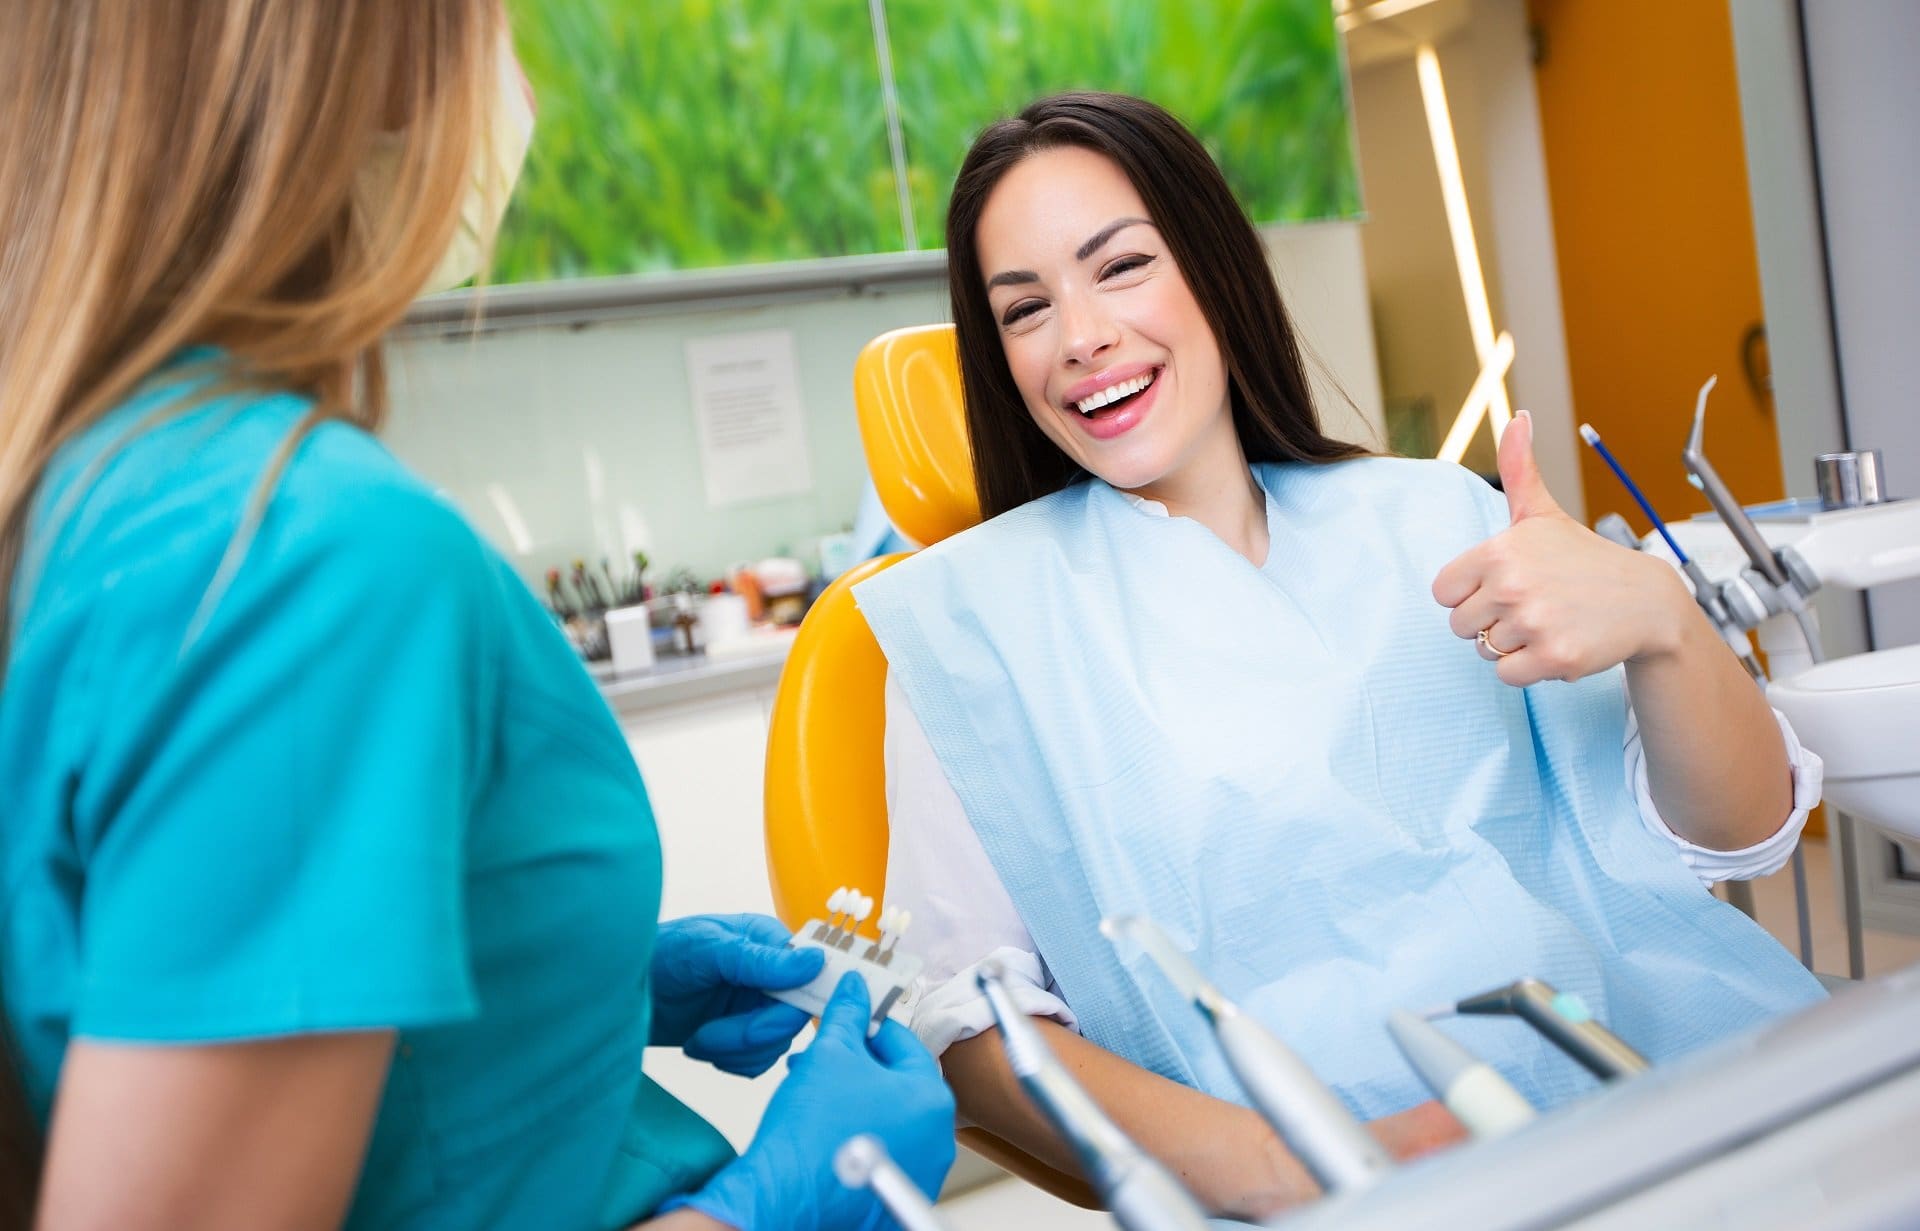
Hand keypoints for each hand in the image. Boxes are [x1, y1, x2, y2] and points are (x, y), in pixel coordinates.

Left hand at [650, 914, 823, 1076]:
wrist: (620, 992)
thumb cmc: (656, 956)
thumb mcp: (706, 950)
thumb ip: (758, 958)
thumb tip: (813, 961)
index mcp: (768, 940)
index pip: (807, 977)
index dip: (789, 1006)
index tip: (759, 1023)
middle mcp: (769, 973)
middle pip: (792, 1018)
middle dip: (750, 1034)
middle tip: (710, 1035)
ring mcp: (756, 1005)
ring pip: (776, 1044)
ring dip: (735, 1050)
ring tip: (700, 1038)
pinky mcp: (742, 1034)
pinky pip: (759, 1061)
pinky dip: (731, 1062)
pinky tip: (702, 1047)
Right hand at [667, 974, 957, 1230]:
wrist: (783, 1197)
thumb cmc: (810, 1135)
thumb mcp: (829, 1054)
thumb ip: (848, 1014)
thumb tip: (855, 989)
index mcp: (931, 1099)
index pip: (903, 1043)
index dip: (868, 1026)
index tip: (847, 1020)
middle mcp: (936, 1139)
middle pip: (898, 1082)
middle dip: (857, 1064)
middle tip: (825, 1056)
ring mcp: (919, 1172)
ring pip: (888, 1117)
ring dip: (854, 1097)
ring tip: (816, 1090)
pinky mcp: (895, 1197)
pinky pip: (880, 1150)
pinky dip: (856, 1132)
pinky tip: (825, 1125)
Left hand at [1432, 411, 1693, 686]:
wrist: (1647, 602)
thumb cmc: (1584, 559)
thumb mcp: (1544, 514)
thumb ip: (1518, 469)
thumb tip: (1517, 416)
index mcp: (1499, 550)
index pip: (1444, 592)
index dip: (1470, 593)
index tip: (1504, 585)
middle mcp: (1512, 585)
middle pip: (1460, 625)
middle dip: (1491, 621)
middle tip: (1533, 605)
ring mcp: (1534, 623)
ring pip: (1485, 650)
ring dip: (1513, 644)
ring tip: (1549, 621)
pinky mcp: (1554, 658)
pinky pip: (1508, 674)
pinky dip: (1530, 668)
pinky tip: (1558, 643)